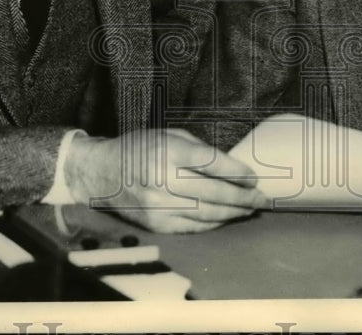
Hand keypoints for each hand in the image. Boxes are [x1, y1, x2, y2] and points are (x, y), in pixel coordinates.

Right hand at [65, 128, 268, 232]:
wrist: (100, 173)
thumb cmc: (138, 149)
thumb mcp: (167, 135)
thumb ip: (198, 149)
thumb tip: (233, 167)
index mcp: (166, 151)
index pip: (210, 162)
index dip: (237, 171)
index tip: (254, 177)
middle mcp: (161, 179)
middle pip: (213, 192)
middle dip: (243, 197)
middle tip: (261, 197)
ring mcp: (158, 205)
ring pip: (206, 214)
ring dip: (233, 213)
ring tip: (250, 209)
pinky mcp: (155, 224)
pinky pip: (192, 227)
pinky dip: (213, 223)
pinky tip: (226, 218)